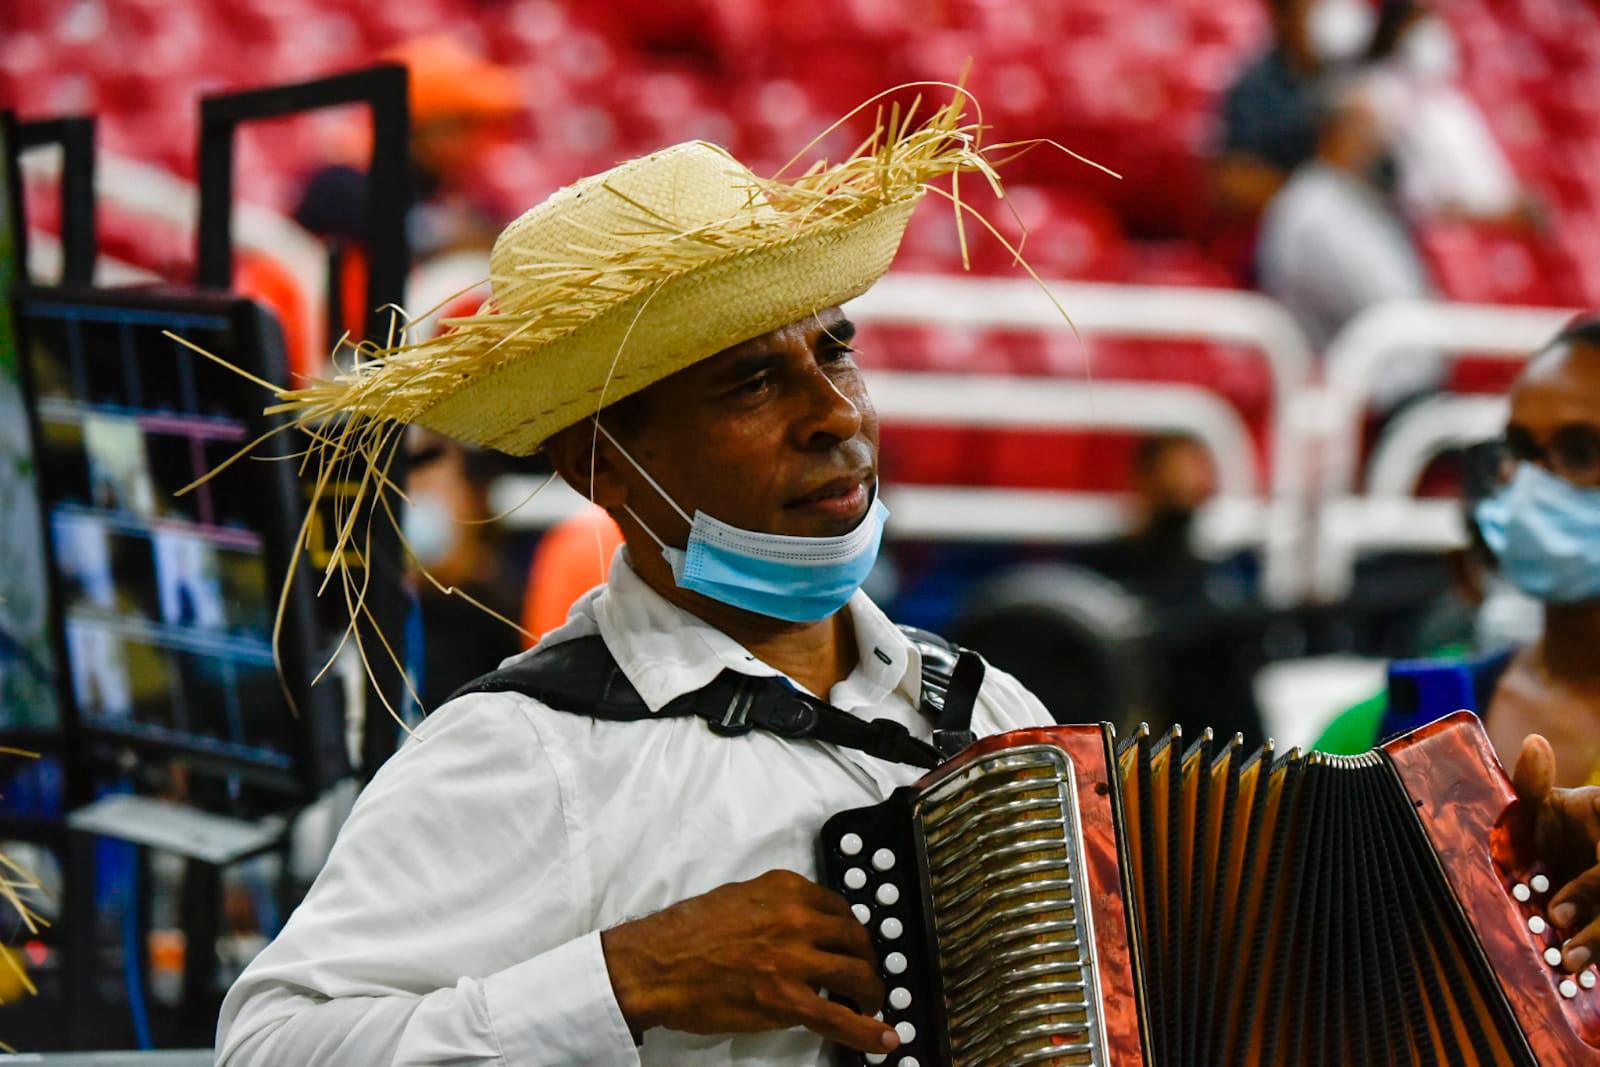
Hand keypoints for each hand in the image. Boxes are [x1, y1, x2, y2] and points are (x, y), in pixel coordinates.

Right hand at [600, 869, 898, 1054]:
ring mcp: (795, 959)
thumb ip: (777, 908)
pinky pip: (840, 1017)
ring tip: (869, 1004)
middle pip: (855, 938)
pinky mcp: (788, 999)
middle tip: (864, 977)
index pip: (838, 907)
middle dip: (866, 960)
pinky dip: (869, 1032)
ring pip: (856, 975)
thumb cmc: (686, 933)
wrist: (656, 965)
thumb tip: (804, 930)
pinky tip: (885, 1041)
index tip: (853, 946)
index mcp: (785, 889)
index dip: (851, 932)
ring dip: (870, 992)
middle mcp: (797, 918)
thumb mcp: (740, 899)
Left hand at [1513, 734, 1599, 971]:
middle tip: (1564, 952)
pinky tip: (1588, 980)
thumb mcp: (1544, 806)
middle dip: (1598, 927)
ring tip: (1574, 970)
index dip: (1589, 888)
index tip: (1555, 911)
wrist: (1581, 849)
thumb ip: (1534, 783)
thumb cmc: (1560, 828)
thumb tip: (1535, 742)